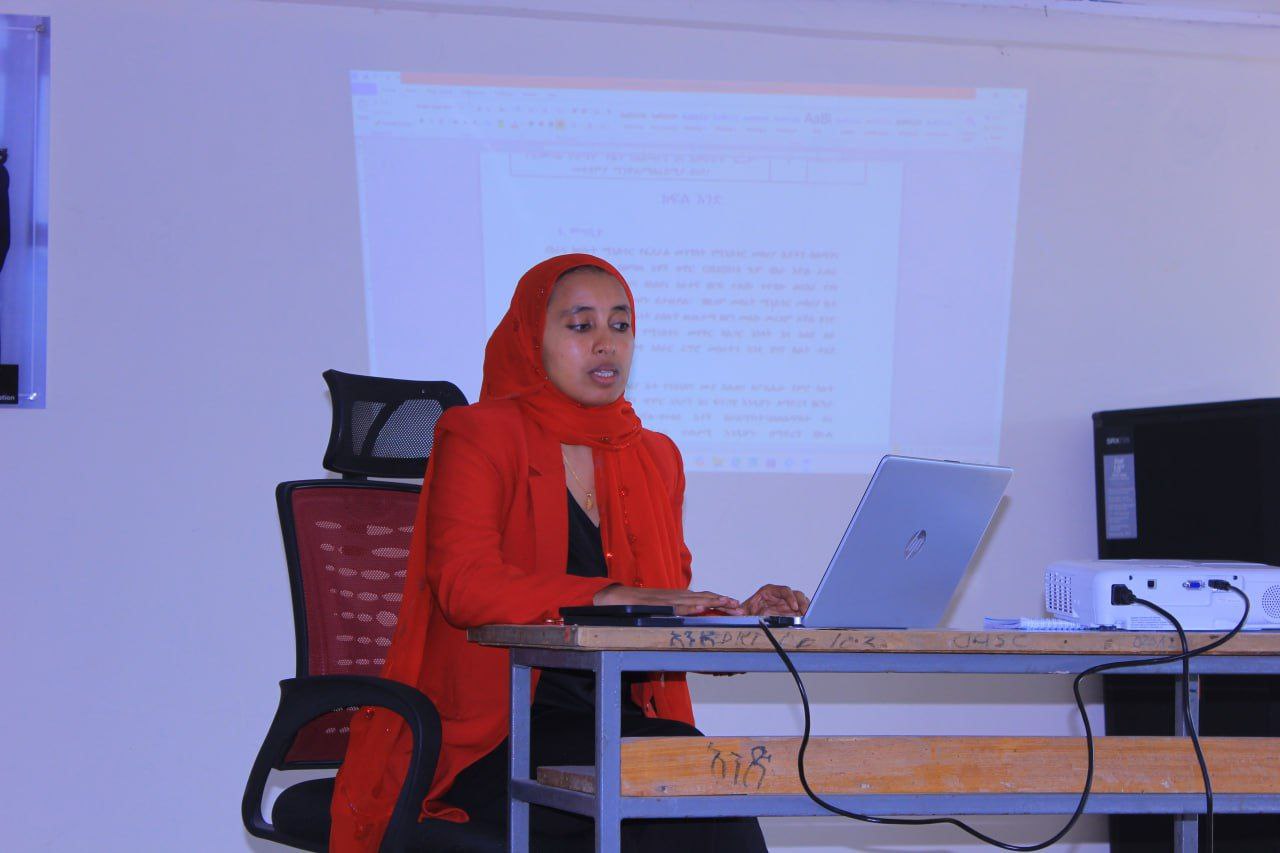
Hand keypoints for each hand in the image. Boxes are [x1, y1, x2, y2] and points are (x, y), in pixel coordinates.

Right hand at [593, 584, 743, 614]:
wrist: (618, 598)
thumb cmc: (641, 606)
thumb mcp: (663, 610)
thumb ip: (678, 613)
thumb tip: (693, 620)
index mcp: (680, 597)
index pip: (705, 598)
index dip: (722, 602)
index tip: (737, 607)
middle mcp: (677, 596)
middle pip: (705, 597)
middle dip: (724, 603)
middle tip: (741, 609)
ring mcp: (669, 600)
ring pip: (694, 600)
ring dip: (713, 602)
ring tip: (728, 604)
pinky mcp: (659, 605)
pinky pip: (677, 607)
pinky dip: (689, 607)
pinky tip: (700, 608)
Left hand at [741, 584, 809, 616]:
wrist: (748, 619)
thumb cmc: (747, 612)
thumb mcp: (743, 610)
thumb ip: (739, 611)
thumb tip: (737, 611)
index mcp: (770, 591)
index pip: (784, 590)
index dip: (790, 597)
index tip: (794, 606)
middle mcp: (781, 596)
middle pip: (797, 595)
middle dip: (803, 603)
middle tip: (805, 613)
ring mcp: (788, 604)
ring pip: (802, 602)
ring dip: (806, 610)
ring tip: (808, 619)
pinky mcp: (792, 612)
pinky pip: (802, 612)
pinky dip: (806, 616)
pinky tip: (807, 622)